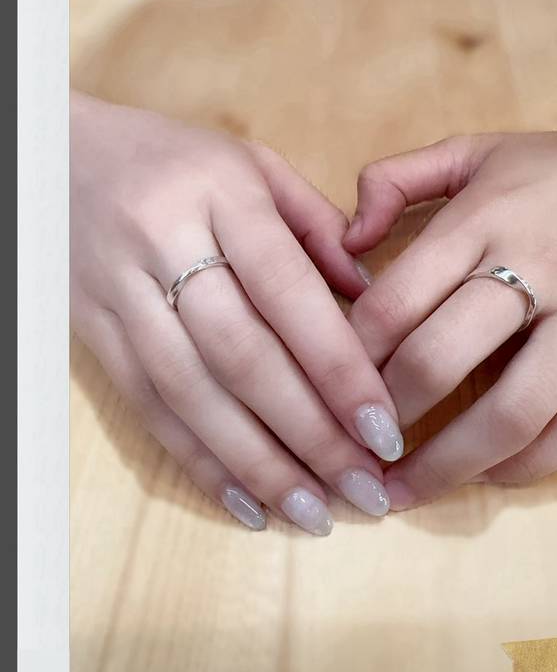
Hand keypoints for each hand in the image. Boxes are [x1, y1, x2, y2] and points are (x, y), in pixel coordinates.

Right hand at [72, 93, 402, 534]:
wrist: (55, 156)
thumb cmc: (175, 159)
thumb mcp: (253, 165)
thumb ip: (317, 226)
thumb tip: (375, 301)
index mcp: (222, 194)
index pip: (289, 294)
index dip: (338, 369)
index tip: (385, 430)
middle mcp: (166, 244)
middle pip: (243, 356)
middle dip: (310, 434)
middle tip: (363, 490)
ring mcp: (121, 293)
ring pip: (193, 396)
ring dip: (258, 465)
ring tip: (314, 515)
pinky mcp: (92, 332)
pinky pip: (147, 409)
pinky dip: (199, 463)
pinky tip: (246, 503)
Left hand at [345, 88, 556, 507]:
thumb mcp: (473, 150)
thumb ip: (396, 178)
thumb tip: (343, 242)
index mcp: (484, 219)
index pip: (397, 300)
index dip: (349, 356)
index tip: (325, 388)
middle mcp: (535, 271)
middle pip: (441, 359)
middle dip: (385, 414)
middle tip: (353, 445)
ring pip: (513, 411)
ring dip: (448, 465)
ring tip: (402, 492)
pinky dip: (532, 465)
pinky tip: (489, 475)